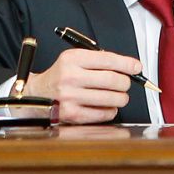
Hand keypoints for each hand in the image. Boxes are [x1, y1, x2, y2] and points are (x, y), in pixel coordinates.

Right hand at [25, 47, 144, 124]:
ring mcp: (70, 97)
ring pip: (112, 98)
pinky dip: (111, 110)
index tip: (137, 67)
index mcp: (72, 59)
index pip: (108, 59)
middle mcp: (70, 77)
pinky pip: (104, 114)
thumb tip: (130, 67)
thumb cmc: (61, 76)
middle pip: (113, 80)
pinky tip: (106, 106)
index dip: (127, 64)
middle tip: (125, 83)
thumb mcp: (74, 59)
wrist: (37, 95)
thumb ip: (99, 60)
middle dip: (126, 82)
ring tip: (118, 96)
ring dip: (121, 98)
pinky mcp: (71, 115)